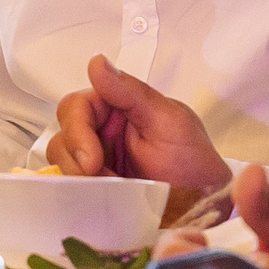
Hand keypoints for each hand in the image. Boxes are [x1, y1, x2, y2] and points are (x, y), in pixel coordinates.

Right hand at [48, 55, 231, 196]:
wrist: (207, 205)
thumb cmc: (194, 162)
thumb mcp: (169, 121)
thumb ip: (131, 92)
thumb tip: (97, 62)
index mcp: (118, 107)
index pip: (77, 106)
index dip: (77, 131)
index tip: (91, 160)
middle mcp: (102, 132)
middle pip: (63, 135)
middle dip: (74, 159)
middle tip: (98, 179)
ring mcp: (97, 163)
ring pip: (61, 164)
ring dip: (78, 181)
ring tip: (109, 192)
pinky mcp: (95, 190)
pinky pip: (71, 190)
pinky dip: (79, 197)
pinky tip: (100, 202)